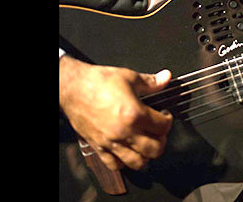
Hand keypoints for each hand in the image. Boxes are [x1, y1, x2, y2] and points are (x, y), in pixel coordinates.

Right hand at [59, 55, 172, 170]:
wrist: (74, 88)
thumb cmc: (97, 82)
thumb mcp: (129, 77)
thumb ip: (151, 82)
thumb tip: (165, 78)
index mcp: (134, 114)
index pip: (163, 126)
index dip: (168, 120)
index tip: (165, 116)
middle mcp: (124, 132)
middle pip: (154, 149)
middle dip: (162, 141)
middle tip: (159, 132)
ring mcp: (111, 142)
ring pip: (137, 162)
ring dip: (146, 155)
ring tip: (146, 144)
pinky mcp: (99, 147)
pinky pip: (115, 165)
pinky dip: (125, 163)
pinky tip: (128, 153)